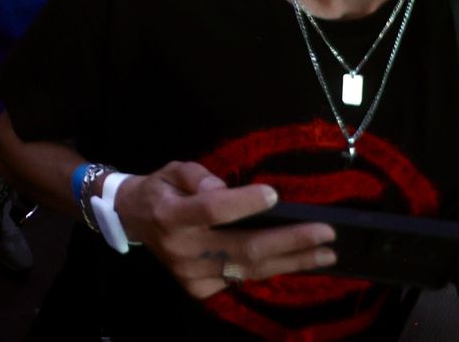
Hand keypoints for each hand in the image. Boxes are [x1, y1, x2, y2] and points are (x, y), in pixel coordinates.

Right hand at [113, 162, 334, 298]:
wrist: (133, 220)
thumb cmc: (161, 190)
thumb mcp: (173, 170)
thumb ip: (197, 176)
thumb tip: (224, 190)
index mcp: (171, 215)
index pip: (213, 210)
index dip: (245, 203)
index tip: (275, 193)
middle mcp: (183, 248)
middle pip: (243, 247)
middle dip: (289, 241)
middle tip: (325, 233)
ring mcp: (191, 274)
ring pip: (249, 268)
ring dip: (292, 261)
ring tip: (325, 254)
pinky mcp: (199, 289)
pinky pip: (243, 279)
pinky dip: (272, 270)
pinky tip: (297, 263)